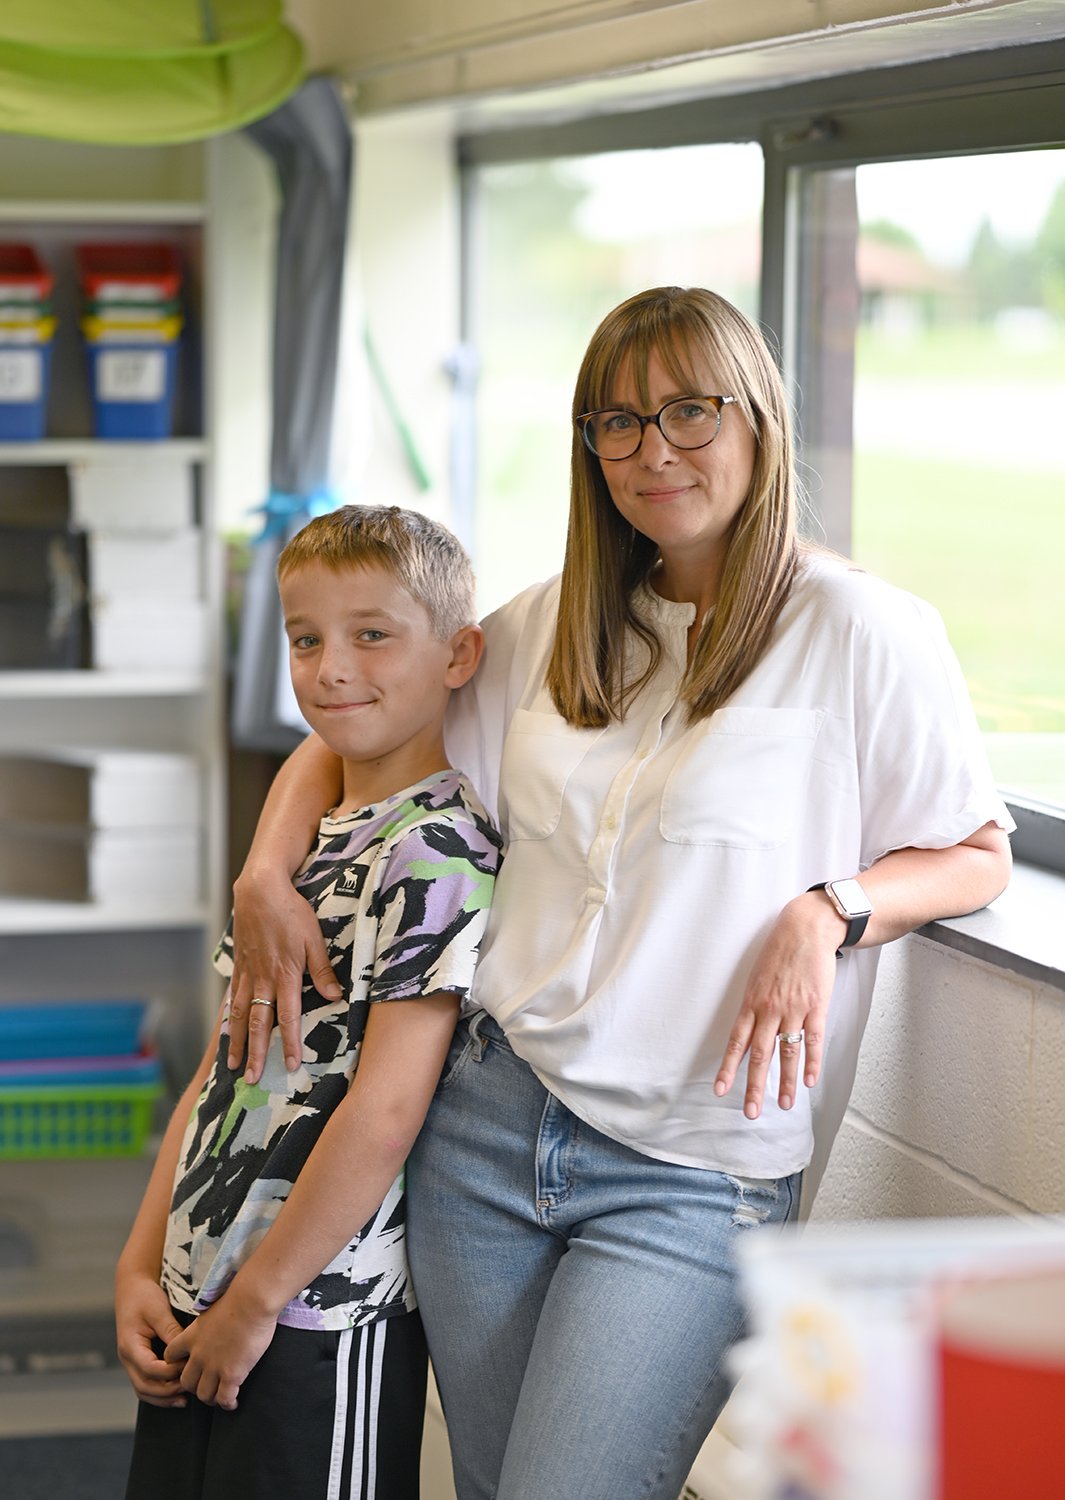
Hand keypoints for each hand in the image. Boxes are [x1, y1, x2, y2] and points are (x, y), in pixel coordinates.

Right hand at [115, 1271, 187, 1407]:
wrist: (132, 1286)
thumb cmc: (144, 1296)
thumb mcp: (159, 1310)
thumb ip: (171, 1332)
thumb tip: (186, 1352)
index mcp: (130, 1346)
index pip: (149, 1369)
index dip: (170, 1371)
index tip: (188, 1365)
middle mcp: (127, 1358)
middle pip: (144, 1386)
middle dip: (167, 1391)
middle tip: (190, 1388)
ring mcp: (131, 1361)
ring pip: (143, 1390)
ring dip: (163, 1397)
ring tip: (184, 1399)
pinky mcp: (138, 1360)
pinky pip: (146, 1383)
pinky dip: (159, 1392)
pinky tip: (176, 1393)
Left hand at [164, 1290, 277, 1410]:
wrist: (251, 1302)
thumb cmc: (237, 1298)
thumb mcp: (211, 1308)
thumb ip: (206, 1322)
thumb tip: (211, 1321)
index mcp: (191, 1336)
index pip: (170, 1356)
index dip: (176, 1364)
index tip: (188, 1365)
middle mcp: (198, 1354)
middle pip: (186, 1382)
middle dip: (195, 1387)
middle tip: (207, 1385)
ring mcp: (214, 1366)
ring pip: (203, 1395)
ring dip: (211, 1398)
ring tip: (220, 1396)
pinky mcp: (232, 1374)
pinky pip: (224, 1398)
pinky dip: (227, 1404)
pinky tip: (233, 1402)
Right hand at [228, 867, 339, 1083]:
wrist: (260, 889)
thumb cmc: (292, 911)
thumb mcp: (315, 938)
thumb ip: (322, 970)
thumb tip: (335, 996)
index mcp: (286, 974)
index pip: (288, 1017)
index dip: (289, 1043)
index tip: (289, 1065)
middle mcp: (263, 979)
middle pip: (258, 1023)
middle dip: (255, 1053)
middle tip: (251, 1079)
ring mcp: (248, 973)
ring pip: (239, 1014)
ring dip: (236, 1041)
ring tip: (232, 1064)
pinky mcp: (239, 965)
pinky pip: (232, 997)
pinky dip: (228, 1018)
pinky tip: (227, 1030)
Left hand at [714, 893, 843, 1119]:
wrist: (806, 929)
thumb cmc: (779, 951)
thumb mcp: (756, 976)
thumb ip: (753, 1005)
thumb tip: (747, 1030)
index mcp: (751, 1002)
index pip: (735, 1042)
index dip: (727, 1067)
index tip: (720, 1090)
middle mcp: (769, 1009)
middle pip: (759, 1054)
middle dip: (754, 1086)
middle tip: (750, 1112)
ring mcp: (793, 1009)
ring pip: (787, 1052)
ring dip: (786, 1082)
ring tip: (785, 1105)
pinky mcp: (816, 1006)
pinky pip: (813, 1039)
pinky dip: (812, 1062)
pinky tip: (810, 1081)